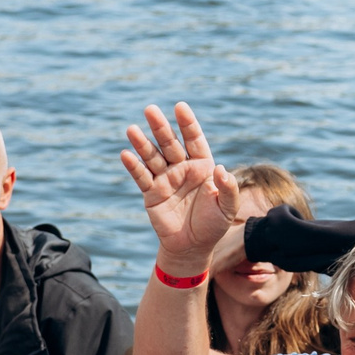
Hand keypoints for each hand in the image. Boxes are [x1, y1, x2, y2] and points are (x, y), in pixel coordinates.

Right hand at [120, 102, 240, 276]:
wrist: (193, 247)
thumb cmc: (213, 226)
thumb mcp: (227, 208)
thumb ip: (228, 188)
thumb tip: (221, 169)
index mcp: (202, 166)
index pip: (194, 140)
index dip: (187, 124)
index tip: (180, 107)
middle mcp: (182, 168)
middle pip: (170, 143)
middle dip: (160, 127)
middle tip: (150, 109)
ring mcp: (165, 179)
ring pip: (152, 157)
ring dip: (142, 143)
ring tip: (132, 129)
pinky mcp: (151, 193)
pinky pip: (141, 177)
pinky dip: (134, 166)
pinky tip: (126, 154)